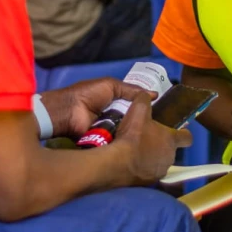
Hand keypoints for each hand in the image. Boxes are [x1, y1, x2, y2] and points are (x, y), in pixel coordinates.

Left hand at [40, 78, 155, 137]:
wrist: (69, 111)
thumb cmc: (89, 95)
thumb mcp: (111, 86)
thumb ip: (131, 90)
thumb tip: (155, 94)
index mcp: (115, 104)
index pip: (135, 109)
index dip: (146, 111)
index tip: (163, 115)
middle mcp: (114, 119)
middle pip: (134, 123)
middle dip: (143, 125)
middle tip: (160, 129)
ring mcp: (110, 132)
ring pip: (128, 134)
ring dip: (137, 134)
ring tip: (153, 137)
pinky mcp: (105, 144)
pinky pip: (119, 143)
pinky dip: (126, 143)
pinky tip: (138, 144)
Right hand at [113, 95, 191, 184]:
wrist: (118, 163)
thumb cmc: (133, 135)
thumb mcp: (138, 110)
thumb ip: (145, 99)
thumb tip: (148, 95)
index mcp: (171, 140)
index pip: (187, 138)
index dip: (183, 133)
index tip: (176, 130)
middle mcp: (170, 157)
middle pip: (171, 150)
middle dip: (162, 144)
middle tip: (148, 137)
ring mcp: (159, 171)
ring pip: (159, 162)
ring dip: (152, 157)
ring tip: (137, 151)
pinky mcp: (148, 182)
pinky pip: (148, 173)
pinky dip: (142, 169)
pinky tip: (131, 163)